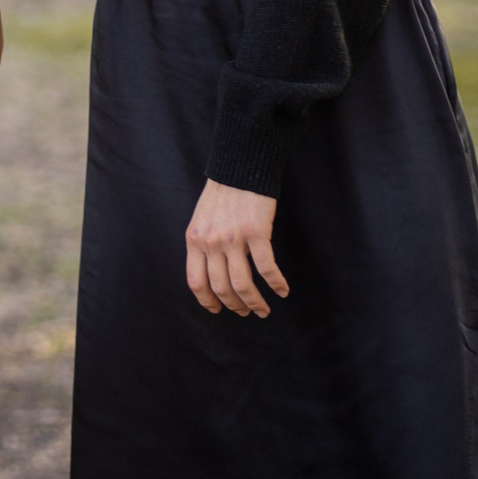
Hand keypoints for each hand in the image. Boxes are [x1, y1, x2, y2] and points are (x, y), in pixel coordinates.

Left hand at [184, 179, 287, 316]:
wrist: (240, 165)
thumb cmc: (222, 191)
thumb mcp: (202, 218)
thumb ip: (204, 243)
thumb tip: (211, 270)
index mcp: (195, 239)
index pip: (196, 281)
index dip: (207, 301)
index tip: (217, 310)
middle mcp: (211, 242)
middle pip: (220, 287)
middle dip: (234, 305)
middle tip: (246, 313)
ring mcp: (233, 238)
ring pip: (242, 284)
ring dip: (254, 302)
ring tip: (263, 310)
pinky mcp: (256, 232)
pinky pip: (266, 268)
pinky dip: (276, 284)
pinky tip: (282, 290)